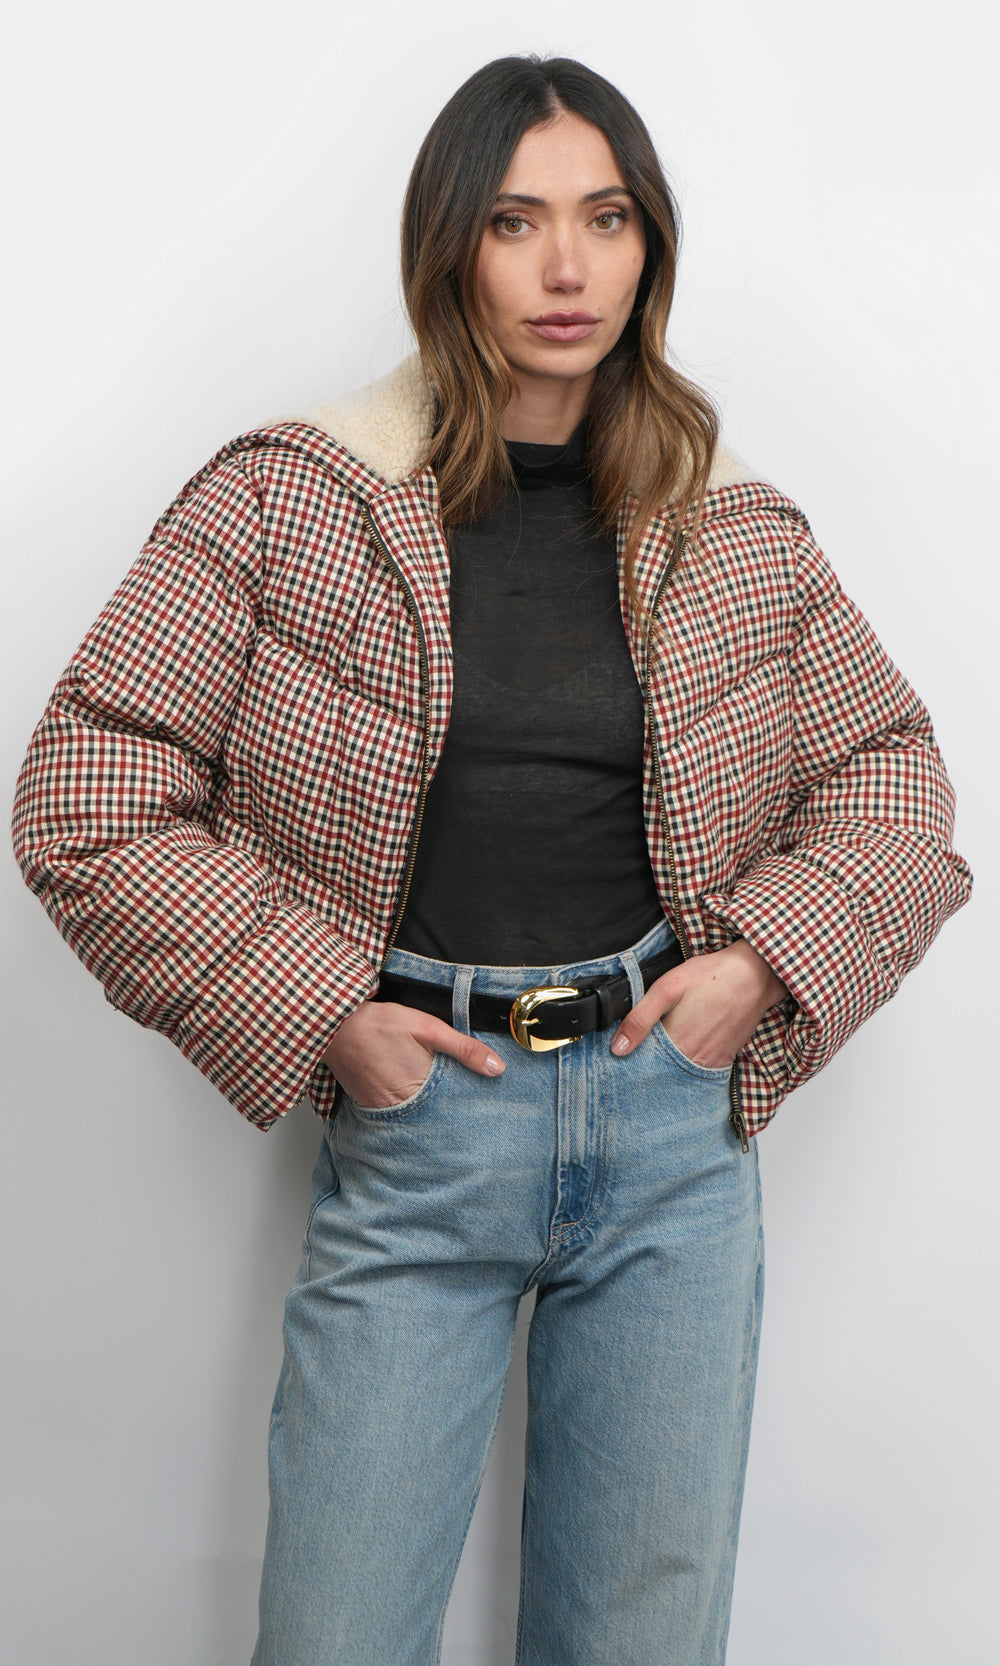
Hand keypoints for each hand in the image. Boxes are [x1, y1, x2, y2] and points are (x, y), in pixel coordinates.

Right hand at [322, 999, 504, 1108]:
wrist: (332, 1026)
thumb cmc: (379, 1024)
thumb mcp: (428, 1028)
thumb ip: (464, 1048)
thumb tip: (497, 1068)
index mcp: (420, 1090)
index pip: (453, 1108)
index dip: (466, 1106)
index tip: (480, 1108)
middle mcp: (399, 1108)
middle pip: (434, 1117)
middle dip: (447, 1113)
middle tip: (464, 1113)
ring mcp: (380, 1110)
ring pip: (413, 1117)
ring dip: (425, 1110)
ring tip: (436, 1101)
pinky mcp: (366, 1106)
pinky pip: (392, 1113)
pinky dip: (404, 1106)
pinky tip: (409, 1094)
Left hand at [610, 939, 787, 1067]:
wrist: (755, 975)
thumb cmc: (711, 976)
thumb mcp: (667, 989)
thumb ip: (639, 1019)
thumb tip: (618, 1048)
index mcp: (677, 1046)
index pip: (645, 1066)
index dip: (633, 1059)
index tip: (624, 1053)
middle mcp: (695, 1061)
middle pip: (663, 1072)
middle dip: (651, 1063)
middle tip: (644, 1045)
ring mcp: (712, 1062)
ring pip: (682, 1071)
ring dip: (670, 1063)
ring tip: (666, 1042)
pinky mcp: (725, 1058)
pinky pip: (701, 1067)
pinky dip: (689, 1060)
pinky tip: (686, 1042)